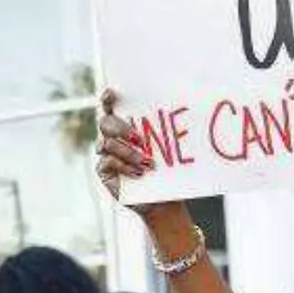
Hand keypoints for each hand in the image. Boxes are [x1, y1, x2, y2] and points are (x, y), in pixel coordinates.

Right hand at [93, 88, 164, 213]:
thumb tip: (189, 108)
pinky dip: (124, 166)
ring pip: (107, 144)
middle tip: (138, 138)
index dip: (108, 99)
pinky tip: (139, 173)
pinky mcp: (104, 171)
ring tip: (147, 163)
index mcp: (127, 126)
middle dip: (120, 128)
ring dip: (128, 152)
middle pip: (105, 123)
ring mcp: (106, 154)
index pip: (112, 107)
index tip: (111, 94)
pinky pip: (108, 162)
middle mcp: (113, 137)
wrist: (165, 198)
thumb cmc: (168, 170)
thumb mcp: (172, 148)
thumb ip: (171, 131)